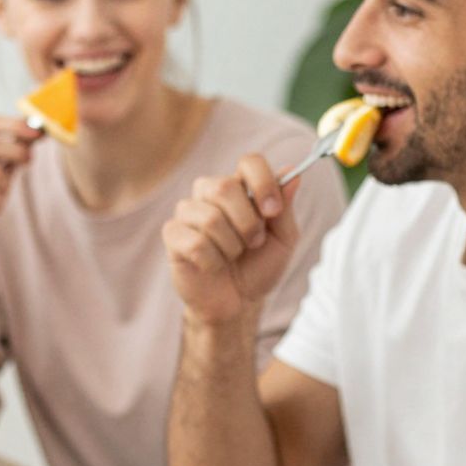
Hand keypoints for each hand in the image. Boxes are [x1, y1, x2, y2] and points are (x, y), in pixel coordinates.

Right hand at [164, 154, 300, 327]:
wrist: (237, 302)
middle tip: (254, 243)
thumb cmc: (258, 267)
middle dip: (247, 223)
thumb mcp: (283, 240)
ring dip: (231, 246)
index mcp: (240, 187)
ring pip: (210, 218)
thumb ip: (285, 208)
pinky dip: (212, 261)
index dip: (262, 183)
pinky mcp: (173, 235)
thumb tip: (292, 173)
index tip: (273, 212)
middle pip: (224, 186)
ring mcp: (188, 212)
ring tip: (232, 256)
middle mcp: (210, 193)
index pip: (249, 162)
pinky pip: (194, 243)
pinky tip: (213, 266)